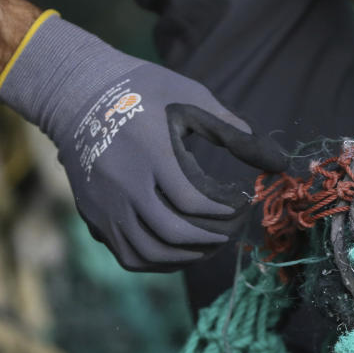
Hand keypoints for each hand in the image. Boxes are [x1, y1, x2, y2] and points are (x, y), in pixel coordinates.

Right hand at [0, 12, 285, 270]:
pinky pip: (127, 254)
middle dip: (210, 239)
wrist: (76, 92)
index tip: (241, 204)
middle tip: (230, 231)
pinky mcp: (93, 214)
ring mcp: (105, 203)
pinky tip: (178, 253)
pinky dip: (157, 262)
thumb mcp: (189, 97)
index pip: (193, 201)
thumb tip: (276, 160)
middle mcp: (124, 184)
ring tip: (209, 247)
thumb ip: (232, 131)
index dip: (224, 211)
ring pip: (149, 251)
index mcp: (151, 153)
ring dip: (186, 257)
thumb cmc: (142, 90)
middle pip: (172, 232)